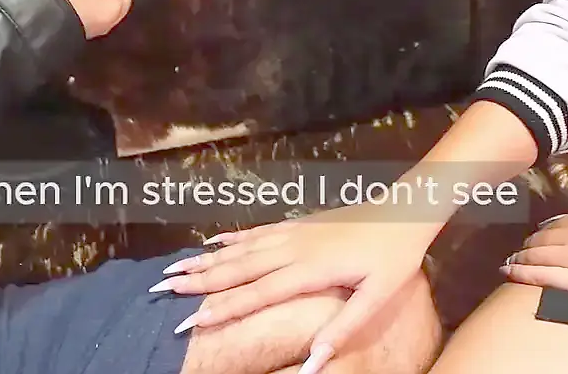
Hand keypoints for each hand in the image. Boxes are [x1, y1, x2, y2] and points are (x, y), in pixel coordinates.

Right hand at [155, 206, 437, 359]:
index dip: (221, 309)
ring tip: (174, 267)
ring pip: (240, 249)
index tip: (189, 322)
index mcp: (308, 269)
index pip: (256, 294)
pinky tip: (212, 243)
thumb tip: (313, 363)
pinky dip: (230, 239)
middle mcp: (292, 248)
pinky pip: (256, 232)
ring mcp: (293, 232)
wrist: (406, 210)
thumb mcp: (378, 297)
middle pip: (237, 268)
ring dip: (205, 260)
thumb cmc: (395, 258)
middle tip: (161, 289)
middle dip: (198, 281)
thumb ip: (343, 329)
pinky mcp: (299, 223)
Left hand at [500, 208, 567, 322]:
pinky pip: (538, 274)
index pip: (552, 225)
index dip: (538, 236)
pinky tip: (508, 272)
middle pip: (539, 238)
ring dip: (518, 259)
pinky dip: (519, 272)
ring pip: (534, 255)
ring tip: (509, 264)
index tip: (530, 242)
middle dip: (525, 247)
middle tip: (514, 254)